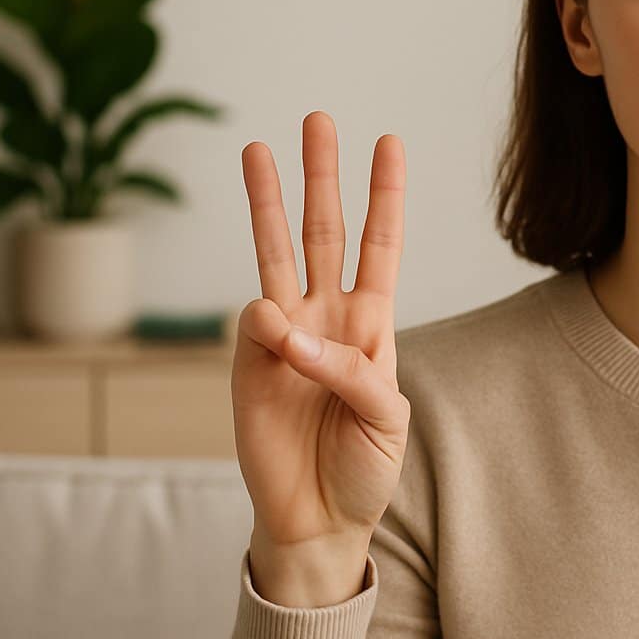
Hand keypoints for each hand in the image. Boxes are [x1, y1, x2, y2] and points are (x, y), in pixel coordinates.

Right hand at [231, 110, 409, 552]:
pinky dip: (268, 323)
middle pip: (325, 230)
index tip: (390, 142)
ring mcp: (284, 335)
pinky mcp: (247, 363)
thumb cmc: (364, 466)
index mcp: (372, 323)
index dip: (385, 195)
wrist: (320, 519)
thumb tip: (287, 326)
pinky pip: (255, 323)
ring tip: (259, 148)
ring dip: (268, 202)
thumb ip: (351, 370)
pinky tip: (279, 338)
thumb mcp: (388, 417)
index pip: (380, 245)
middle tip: (319, 119)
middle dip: (323, 176)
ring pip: (274, 253)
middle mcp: (327, 316)